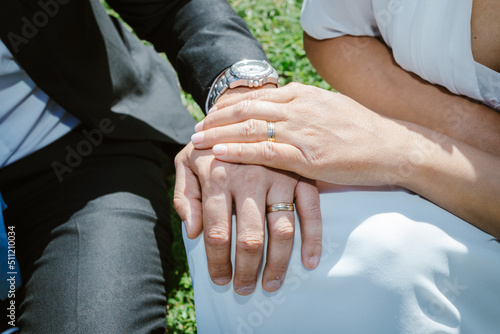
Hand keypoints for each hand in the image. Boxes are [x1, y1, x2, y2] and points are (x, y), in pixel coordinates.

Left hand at [174, 143, 321, 294]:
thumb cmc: (211, 145)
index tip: (220, 280)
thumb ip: (184, 196)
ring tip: (270, 285)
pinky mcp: (301, 177)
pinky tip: (309, 263)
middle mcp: (250, 178)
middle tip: (244, 289)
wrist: (244, 111)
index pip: (215, 232)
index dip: (216, 262)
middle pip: (249, 239)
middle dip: (246, 271)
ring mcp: (280, 177)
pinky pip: (311, 212)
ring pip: (281, 231)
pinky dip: (313, 239)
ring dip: (277, 264)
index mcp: (218, 176)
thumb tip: (192, 231)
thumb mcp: (186, 162)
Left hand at [192, 83, 403, 185]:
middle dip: (216, 119)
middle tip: (196, 128)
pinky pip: (265, 152)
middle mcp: (298, 108)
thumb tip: (279, 111)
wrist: (393, 147)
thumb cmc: (362, 131)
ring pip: (249, 128)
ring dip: (218, 135)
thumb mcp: (329, 108)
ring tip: (197, 141)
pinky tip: (219, 154)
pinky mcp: (308, 156)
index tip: (211, 116)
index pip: (255, 97)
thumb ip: (302, 108)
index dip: (227, 106)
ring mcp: (302, 131)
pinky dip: (238, 152)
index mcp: (302, 95)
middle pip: (245, 108)